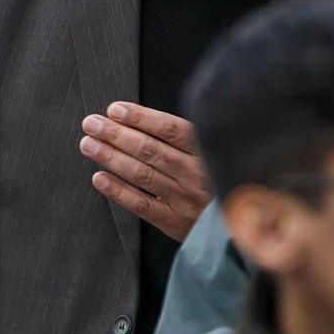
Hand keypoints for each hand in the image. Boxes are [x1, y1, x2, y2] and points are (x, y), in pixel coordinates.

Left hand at [82, 101, 211, 240]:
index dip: (141, 118)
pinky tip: (99, 178)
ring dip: (111, 157)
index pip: (170, 129)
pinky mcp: (173, 221)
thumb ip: (189, 138)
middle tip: (91, 123)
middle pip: (150, 149)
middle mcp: (196, 173)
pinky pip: (141, 204)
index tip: (115, 109)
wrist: (245, 223)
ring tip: (89, 144)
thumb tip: (143, 120)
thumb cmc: (221, 179)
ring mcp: (184, 198)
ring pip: (141, 174)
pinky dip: (118, 190)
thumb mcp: (219, 152)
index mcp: (207, 151)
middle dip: (116, 134)